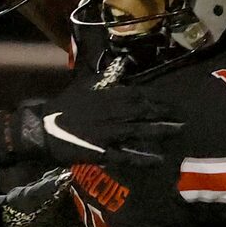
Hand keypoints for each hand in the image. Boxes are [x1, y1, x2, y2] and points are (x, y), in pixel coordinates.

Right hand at [0, 96, 185, 171]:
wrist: (42, 129)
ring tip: (177, 133)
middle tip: (183, 119)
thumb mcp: (83, 86)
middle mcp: (112, 114)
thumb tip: (120, 66)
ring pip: (140, 132)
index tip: (171, 102)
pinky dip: (142, 158)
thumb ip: (104, 79)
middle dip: (165, 115)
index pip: (139, 96)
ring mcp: (108, 134)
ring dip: (160, 133)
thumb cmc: (62, 107)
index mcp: (107, 97)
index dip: (157, 99)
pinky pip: (126, 156)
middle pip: (144, 113)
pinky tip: (157, 160)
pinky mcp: (102, 152)